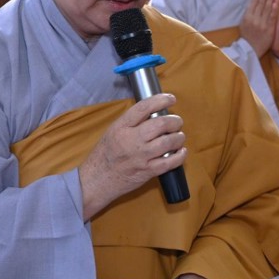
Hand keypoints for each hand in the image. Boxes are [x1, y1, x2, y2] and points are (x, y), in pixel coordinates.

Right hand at [79, 93, 185, 219]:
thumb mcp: (113, 131)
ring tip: (179, 136)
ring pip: (168, 142)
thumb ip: (131, 122)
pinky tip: (181, 151)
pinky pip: (169, 162)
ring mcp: (140, 156)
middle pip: (160, 124)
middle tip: (176, 122)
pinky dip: (180, 156)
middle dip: (174, 121)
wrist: (97, 179)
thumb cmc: (105, 155)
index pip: (144, 107)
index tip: (171, 99)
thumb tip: (154, 113)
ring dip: (178, 137)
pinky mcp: (147, 171)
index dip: (161, 100)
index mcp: (121, 127)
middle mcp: (131, 140)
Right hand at [240, 0, 278, 57]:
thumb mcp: (243, 24)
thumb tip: (252, 4)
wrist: (249, 51)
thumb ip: (248, 14)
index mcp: (247, 16)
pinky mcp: (268, 28)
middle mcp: (254, 18)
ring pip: (266, 6)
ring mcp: (261, 23)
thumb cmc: (246, 37)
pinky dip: (274, 7)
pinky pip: (272, 15)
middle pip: (260, 1)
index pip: (254, 0)